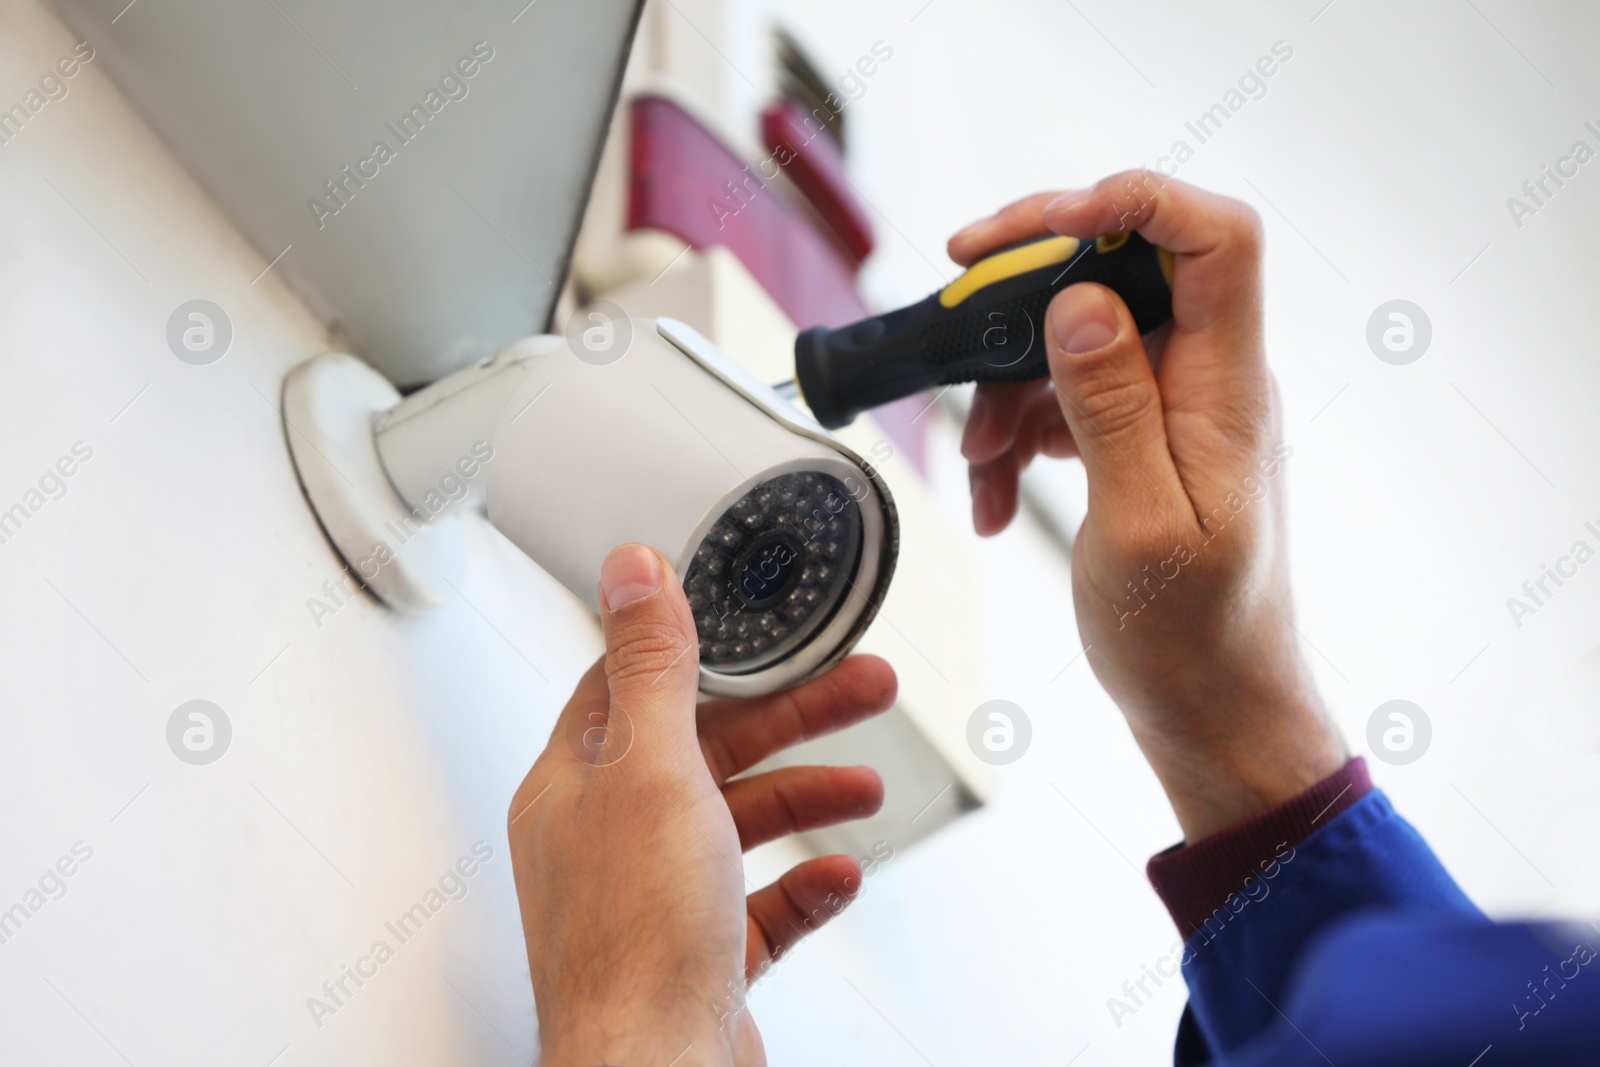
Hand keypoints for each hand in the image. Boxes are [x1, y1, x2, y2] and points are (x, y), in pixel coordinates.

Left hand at [508, 543, 896, 1066]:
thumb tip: (631, 569)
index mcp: (578, 785)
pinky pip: (760, 905)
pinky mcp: (697, 957)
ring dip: (807, 796)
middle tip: (862, 685)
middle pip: (707, 749)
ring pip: (739, 824)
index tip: (759, 627)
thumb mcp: (651, 771)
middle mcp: (608, 838)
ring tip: (866, 786)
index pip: (635, 687)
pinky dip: (803, 884)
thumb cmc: (636, 942)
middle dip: (792, 717)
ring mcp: (653, 901)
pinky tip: (836, 874)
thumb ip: (651, 667)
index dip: (702, 650)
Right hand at [949, 173, 1344, 839]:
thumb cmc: (1191, 639)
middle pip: (1122, 268)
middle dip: (1027, 287)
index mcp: (1227, 388)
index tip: (1036, 225)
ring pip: (1077, 336)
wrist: (1211, 709)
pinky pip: (1067, 396)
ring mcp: (1174, 406)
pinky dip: (1018, 434)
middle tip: (954, 298)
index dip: (1130, 202)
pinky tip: (992, 494)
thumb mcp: (1140, 527)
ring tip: (978, 463)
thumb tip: (1078, 303)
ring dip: (1007, 385)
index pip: (1214, 238)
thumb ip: (1111, 408)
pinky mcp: (1141, 436)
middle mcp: (1207, 379)